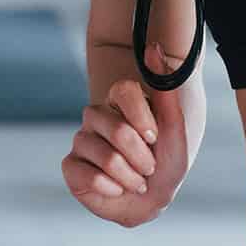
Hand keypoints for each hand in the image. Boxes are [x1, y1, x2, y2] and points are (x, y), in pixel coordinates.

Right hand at [61, 41, 189, 228]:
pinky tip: (116, 189)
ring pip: (104, 156)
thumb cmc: (165, 161)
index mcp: (119, 102)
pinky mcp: (71, 167)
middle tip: (150, 167)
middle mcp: (97, 118)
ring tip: (136, 181)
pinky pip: (85, 175)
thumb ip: (166, 89)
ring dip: (129, 176)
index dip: (142, 117)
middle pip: (117, 129)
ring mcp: (81, 141)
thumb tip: (153, 47)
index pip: (124, 91)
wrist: (153, 199)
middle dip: (141, 156)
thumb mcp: (174, 129)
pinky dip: (109, 188)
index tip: (154, 136)